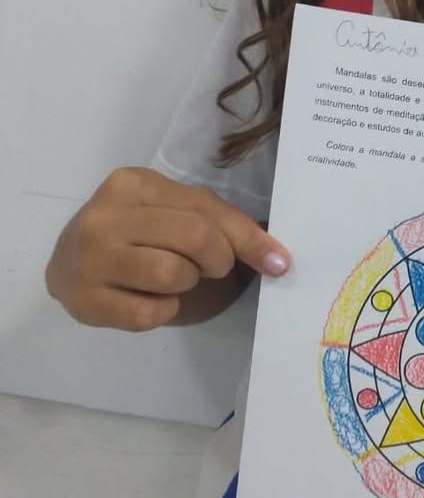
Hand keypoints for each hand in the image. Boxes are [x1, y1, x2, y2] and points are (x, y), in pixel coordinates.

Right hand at [45, 167, 290, 331]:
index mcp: (133, 184)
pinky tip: (152, 299)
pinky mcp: (84, 299)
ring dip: (188, 283)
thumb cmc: (137, 233)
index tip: (279, 263)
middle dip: (218, 260)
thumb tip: (278, 259)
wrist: (70, 263)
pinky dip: (164, 310)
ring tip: (175, 278)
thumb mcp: (174, 211)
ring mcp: (90, 258)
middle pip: (194, 237)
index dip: (248, 239)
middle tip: (210, 267)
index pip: (206, 210)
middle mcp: (106, 215)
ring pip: (171, 274)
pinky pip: (148, 313)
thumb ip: (222, 224)